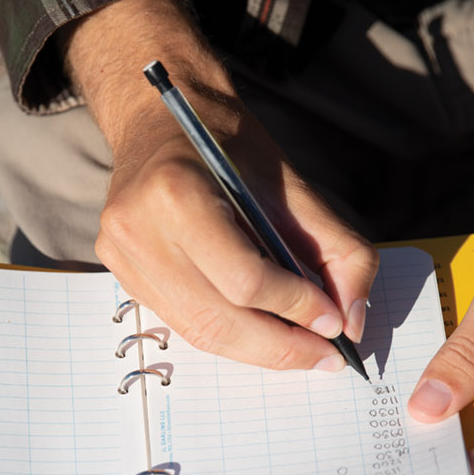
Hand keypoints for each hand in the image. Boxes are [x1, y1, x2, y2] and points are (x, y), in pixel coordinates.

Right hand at [96, 99, 377, 369]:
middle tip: (325, 357)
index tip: (335, 324)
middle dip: (280, 348)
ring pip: (199, 332)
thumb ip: (336, 249)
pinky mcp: (121, 274)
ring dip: (257, 351)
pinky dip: (230, 335)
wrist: (160, 117)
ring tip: (301, 352)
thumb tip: (352, 320)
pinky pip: (183, 323)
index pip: (243, 279)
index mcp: (177, 194)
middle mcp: (137, 231)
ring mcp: (122, 257)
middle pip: (218, 320)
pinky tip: (264, 334)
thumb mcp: (293, 183)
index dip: (295, 309)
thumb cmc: (227, 142)